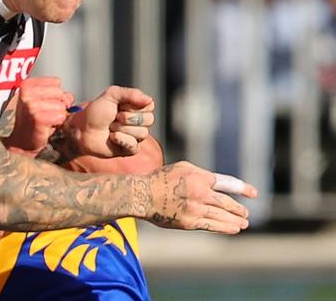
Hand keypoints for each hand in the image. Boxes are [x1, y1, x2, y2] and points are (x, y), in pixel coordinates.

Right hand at [3, 77, 73, 153]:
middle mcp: (27, 93)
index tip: (46, 103)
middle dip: (58, 104)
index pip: (56, 82)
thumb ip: (57, 93)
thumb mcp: (42, 100)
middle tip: (47, 114)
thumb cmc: (33, 120)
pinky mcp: (37, 118)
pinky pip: (60, 116)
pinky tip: (47, 126)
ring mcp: (31, 105)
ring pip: (61, 106)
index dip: (55, 94)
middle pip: (60, 93)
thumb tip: (69, 97)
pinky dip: (57, 123)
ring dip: (57, 115)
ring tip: (47, 120)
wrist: (22, 141)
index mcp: (27, 85)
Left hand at [66, 86, 153, 157]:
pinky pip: (135, 146)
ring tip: (110, 128)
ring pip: (142, 133)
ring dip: (121, 129)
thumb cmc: (95, 112)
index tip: (119, 106)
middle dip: (127, 118)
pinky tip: (112, 137)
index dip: (133, 106)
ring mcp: (136, 136)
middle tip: (114, 118)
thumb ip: (130, 93)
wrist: (83, 129)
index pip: (149, 106)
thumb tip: (149, 99)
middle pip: (148, 120)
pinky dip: (121, 140)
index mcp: (137, 107)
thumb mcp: (110, 95)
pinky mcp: (130, 149)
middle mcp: (139, 122)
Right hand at [138, 161, 257, 233]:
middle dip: (238, 209)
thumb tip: (217, 184)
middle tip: (245, 213)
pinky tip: (234, 229)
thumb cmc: (161, 179)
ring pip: (222, 216)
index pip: (226, 183)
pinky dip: (225, 228)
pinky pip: (212, 226)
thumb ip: (201, 175)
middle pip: (227, 202)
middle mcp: (199, 192)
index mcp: (198, 176)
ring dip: (235, 220)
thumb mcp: (182, 168)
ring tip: (243, 223)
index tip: (254, 194)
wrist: (142, 195)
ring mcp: (195, 208)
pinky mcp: (189, 222)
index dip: (242, 189)